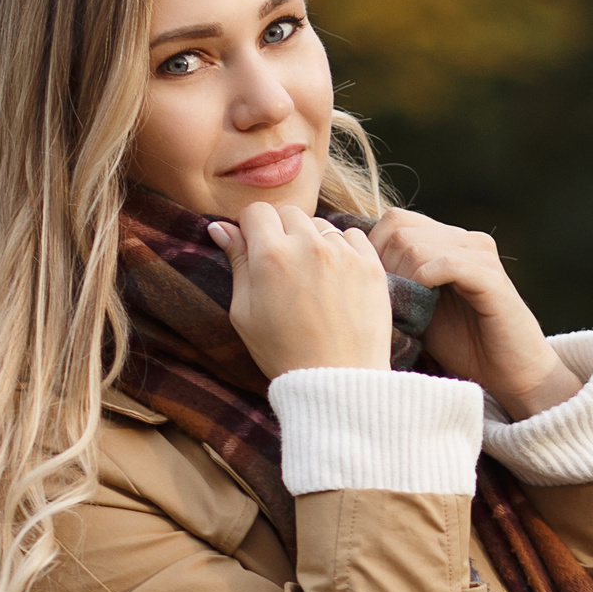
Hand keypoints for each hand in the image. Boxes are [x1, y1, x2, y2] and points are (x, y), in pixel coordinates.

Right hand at [208, 203, 392, 379]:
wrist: (337, 380)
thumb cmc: (284, 352)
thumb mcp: (244, 313)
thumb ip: (237, 263)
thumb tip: (221, 228)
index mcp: (270, 255)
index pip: (256, 211)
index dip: (251, 227)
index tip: (254, 245)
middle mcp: (308, 245)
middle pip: (289, 212)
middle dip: (281, 230)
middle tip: (283, 264)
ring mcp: (343, 253)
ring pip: (321, 224)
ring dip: (313, 239)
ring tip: (311, 276)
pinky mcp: (371, 265)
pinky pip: (352, 236)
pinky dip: (343, 248)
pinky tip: (336, 276)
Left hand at [367, 210, 579, 418]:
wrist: (509, 373)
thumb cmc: (461, 344)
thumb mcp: (417, 309)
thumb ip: (394, 283)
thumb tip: (348, 268)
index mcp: (448, 240)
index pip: (394, 220)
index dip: (373, 250)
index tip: (372, 288)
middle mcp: (466, 239)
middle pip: (399, 229)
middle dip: (383, 267)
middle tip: (388, 303)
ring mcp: (481, 255)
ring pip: (417, 246)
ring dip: (402, 280)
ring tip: (406, 311)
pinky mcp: (492, 278)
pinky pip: (446, 264)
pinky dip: (425, 283)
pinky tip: (424, 306)